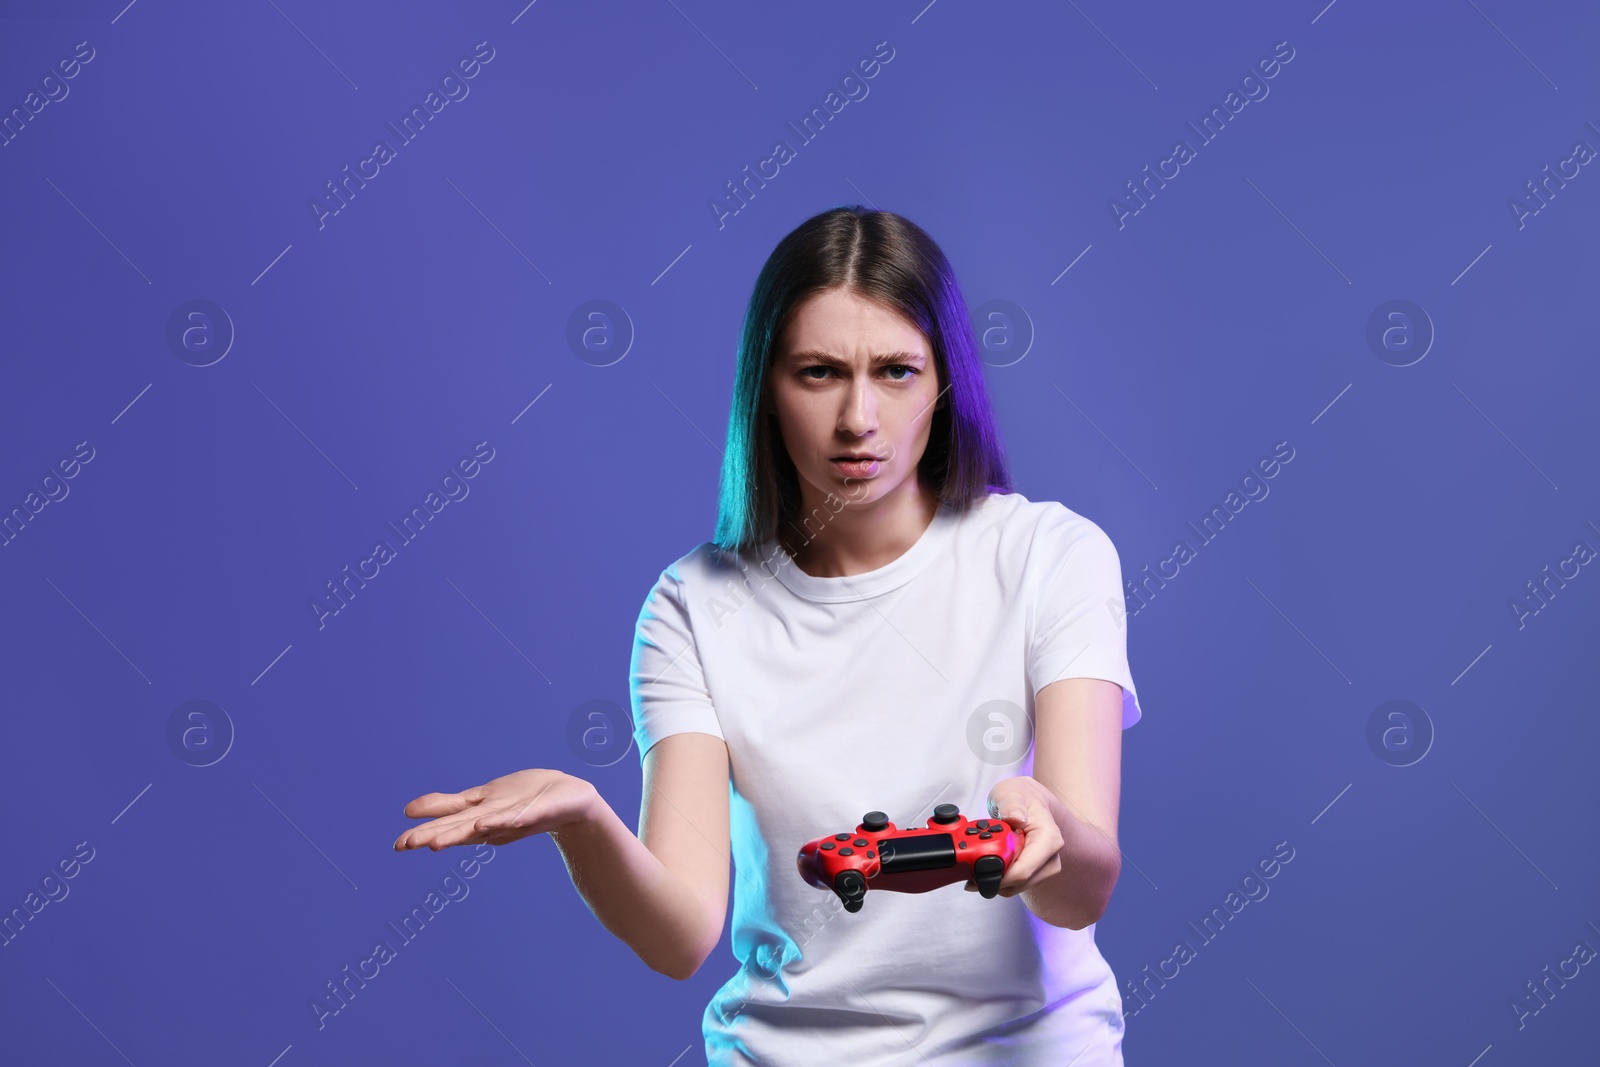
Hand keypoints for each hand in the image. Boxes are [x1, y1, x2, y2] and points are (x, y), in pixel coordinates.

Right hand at [393, 768, 597, 851]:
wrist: (571, 801)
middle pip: (456, 828)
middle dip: (431, 836)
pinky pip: (514, 818)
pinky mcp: (534, 814)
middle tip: (404, 845)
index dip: (424, 829)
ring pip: (479, 828)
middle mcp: (490, 819)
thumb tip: (412, 811)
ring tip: (433, 844)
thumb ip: (451, 805)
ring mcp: (510, 817)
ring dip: (458, 835)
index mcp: (477, 813)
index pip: (446, 820)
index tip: (399, 843)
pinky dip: (498, 823)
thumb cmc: (524, 798)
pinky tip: (482, 825)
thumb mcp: (482, 799)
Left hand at [965, 776, 1063, 896]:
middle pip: (1020, 882)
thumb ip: (1011, 805)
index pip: (1023, 871)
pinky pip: (1017, 884)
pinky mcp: (1038, 871)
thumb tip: (1016, 818)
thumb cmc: (1021, 796)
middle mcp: (1051, 856)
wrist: (1030, 799)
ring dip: (996, 882)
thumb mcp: (1011, 793)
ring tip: (976, 869)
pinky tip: (988, 869)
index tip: (977, 873)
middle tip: (971, 873)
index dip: (999, 877)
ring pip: (1018, 887)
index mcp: (1048, 839)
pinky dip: (1001, 880)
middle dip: (994, 880)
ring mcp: (1046, 866)